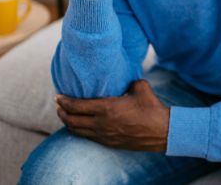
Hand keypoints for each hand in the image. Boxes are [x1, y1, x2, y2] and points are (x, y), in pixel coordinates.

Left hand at [55, 79, 169, 151]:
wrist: (162, 131)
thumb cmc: (152, 108)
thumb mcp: (140, 87)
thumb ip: (128, 81)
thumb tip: (124, 78)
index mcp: (107, 108)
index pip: (77, 106)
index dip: (64, 101)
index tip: (58, 96)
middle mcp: (101, 124)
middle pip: (72, 120)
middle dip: (62, 112)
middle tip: (58, 105)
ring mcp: (104, 135)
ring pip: (78, 131)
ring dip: (68, 123)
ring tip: (65, 115)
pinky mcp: (109, 143)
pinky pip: (88, 137)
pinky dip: (79, 131)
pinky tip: (80, 126)